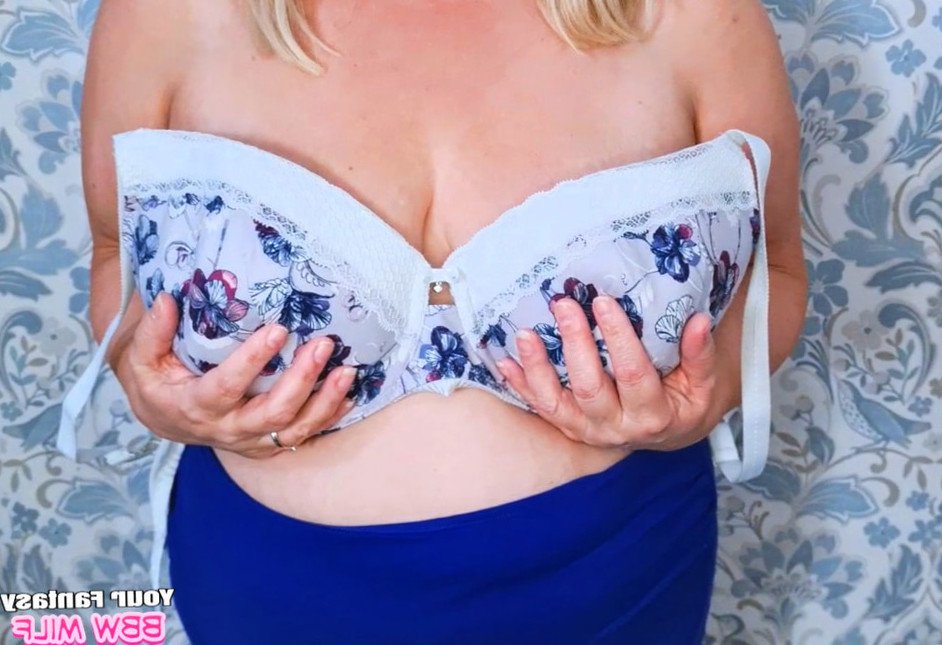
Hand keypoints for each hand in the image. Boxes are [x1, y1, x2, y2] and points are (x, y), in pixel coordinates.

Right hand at [115, 292, 356, 456]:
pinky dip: (329, 416)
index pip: (226, 387)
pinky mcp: (268, 444)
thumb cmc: (159, 382)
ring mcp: (251, 440)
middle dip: (301, 380)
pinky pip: (304, 436)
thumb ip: (153, 333)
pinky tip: (348, 394)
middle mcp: (227, 429)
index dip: (252, 361)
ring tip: (346, 371)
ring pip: (294, 429)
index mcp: (195, 407)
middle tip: (322, 346)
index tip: (278, 330)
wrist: (166, 419)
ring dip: (325, 402)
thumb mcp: (143, 359)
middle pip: (272, 412)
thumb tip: (166, 300)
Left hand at [495, 295, 718, 450]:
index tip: (604, 302)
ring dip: (536, 368)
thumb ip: (699, 355)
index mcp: (653, 416)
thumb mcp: (702, 384)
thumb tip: (697, 320)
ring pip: (555, 403)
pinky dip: (520, 385)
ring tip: (524, 333)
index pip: (634, 374)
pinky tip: (504, 361)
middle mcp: (615, 427)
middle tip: (564, 305)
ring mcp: (586, 430)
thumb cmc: (683, 401)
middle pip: (590, 387)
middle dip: (575, 344)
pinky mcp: (567, 427)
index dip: (619, 339)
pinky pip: (540, 407)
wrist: (666, 434)